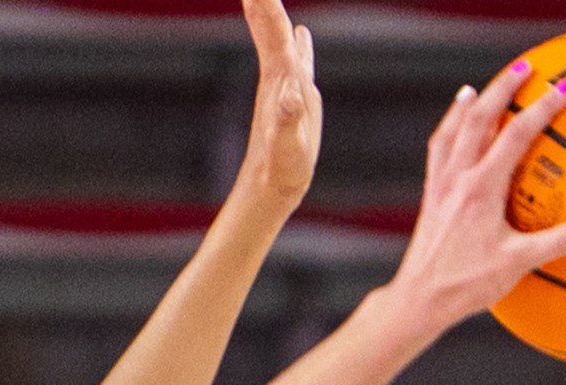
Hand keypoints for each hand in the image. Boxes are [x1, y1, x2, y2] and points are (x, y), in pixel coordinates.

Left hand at [228, 0, 320, 206]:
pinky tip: (301, 31)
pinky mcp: (298, 97)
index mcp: (279, 79)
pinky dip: (298, 41)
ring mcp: (288, 85)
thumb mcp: (288, 148)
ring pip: (280, 38)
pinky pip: (298, 58)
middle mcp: (279, 76)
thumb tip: (291, 97)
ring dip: (273, 13)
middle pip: (270, 27)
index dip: (266, 6)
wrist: (272, 186)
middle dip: (263, 2)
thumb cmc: (281, 170)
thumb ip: (288, 121)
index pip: (272, 31)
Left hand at [376, 61, 565, 331]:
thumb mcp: (518, 263)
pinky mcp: (431, 196)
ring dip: (470, 104)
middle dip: (503, 88)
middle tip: (525, 66)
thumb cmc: (467, 284)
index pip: (517, 134)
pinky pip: (439, 150)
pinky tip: (455, 125)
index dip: (544, 107)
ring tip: (481, 86)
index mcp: (482, 188)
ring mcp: (441, 185)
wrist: (418, 299)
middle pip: (479, 117)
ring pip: (454, 130)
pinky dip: (449, 129)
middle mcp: (458, 178)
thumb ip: (561, 242)